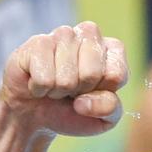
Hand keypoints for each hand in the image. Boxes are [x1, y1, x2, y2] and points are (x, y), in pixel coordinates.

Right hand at [0, 22, 127, 135]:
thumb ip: (108, 109)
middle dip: (79, 92)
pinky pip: (45, 79)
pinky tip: (38, 82)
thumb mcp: (102, 118)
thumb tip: (84, 102)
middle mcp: (89, 34)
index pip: (117, 75)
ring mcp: (63, 34)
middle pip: (92, 74)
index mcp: (112, 49)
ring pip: (67, 78)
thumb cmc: (73, 109)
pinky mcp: (38, 41)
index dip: (102, 94)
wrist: (35, 112)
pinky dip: (40, 89)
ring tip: (55, 85)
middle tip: (71, 90)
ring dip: (58, 91)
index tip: (92, 92)